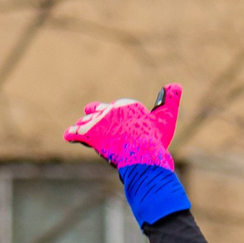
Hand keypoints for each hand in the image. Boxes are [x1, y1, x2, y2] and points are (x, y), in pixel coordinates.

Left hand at [64, 84, 181, 168]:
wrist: (144, 157)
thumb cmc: (156, 142)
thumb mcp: (166, 120)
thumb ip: (169, 102)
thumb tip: (176, 84)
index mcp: (128, 105)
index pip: (116, 109)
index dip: (114, 117)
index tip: (116, 124)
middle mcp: (112, 108)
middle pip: (98, 111)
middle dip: (94, 115)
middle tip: (90, 118)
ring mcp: (99, 121)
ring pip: (86, 122)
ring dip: (82, 126)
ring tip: (78, 128)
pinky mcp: (89, 133)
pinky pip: (75, 133)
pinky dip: (71, 135)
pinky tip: (67, 136)